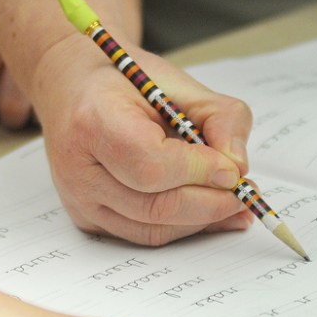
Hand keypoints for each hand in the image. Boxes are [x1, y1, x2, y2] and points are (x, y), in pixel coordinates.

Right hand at [31, 35, 254, 245]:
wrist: (72, 90)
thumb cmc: (124, 82)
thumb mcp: (178, 82)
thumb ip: (219, 117)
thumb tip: (238, 167)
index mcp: (93, 121)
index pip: (149, 164)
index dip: (197, 171)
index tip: (232, 169)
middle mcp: (77, 167)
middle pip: (153, 206)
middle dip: (210, 203)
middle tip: (244, 192)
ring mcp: (78, 198)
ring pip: (152, 229)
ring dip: (201, 221)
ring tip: (233, 204)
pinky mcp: (86, 218)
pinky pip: (142, 234)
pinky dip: (182, 227)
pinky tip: (207, 212)